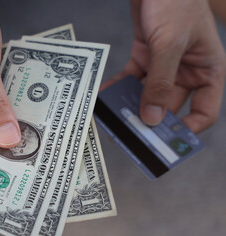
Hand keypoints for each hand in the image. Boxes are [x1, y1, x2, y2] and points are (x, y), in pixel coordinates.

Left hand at [103, 0, 225, 132]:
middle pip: (169, 105)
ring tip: (113, 120)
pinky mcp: (144, 56)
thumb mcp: (170, 44)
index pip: (203, 111)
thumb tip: (152, 118)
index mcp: (207, 70)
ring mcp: (164, 65)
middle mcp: (186, 71)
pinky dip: (118, 87)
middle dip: (150, 120)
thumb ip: (161, 81)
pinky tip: (105, 97)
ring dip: (130, 105)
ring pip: (147, 94)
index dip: (186, 130)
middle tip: (130, 135)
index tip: (164, 144)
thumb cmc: (176, 2)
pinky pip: (131, 79)